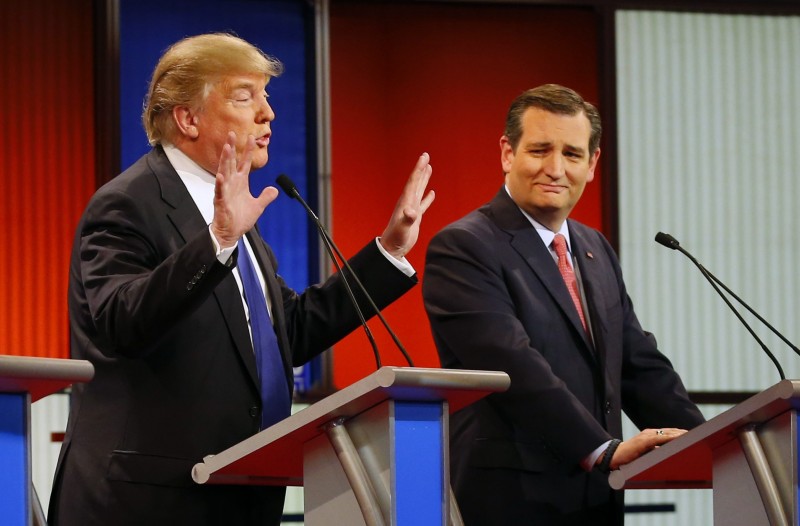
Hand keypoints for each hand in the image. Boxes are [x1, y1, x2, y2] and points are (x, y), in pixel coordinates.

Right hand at [210, 132, 278, 247]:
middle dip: (232, 148)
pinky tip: (221, 175)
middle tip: (232, 133)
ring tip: (226, 147)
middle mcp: (232, 183)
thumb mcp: (258, 206)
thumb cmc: (240, 219)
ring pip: (224, 171)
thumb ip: (266, 197)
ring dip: (225, 160)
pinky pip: (220, 191)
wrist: (231, 232)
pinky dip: (220, 183)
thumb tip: (275, 190)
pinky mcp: (221, 201)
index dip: (247, 150)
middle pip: (232, 162)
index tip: (250, 137)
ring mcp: (225, 191)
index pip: (244, 162)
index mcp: (241, 183)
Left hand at [379, 152, 434, 258]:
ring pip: (419, 190)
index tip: (424, 157)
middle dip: (421, 169)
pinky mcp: (415, 218)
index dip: (419, 169)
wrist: (392, 249)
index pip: (413, 181)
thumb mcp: (403, 229)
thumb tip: (412, 212)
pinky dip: (427, 198)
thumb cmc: (396, 239)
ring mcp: (411, 210)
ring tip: (429, 168)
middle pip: (416, 182)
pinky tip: (432, 193)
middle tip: (426, 156)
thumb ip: (408, 219)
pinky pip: (423, 204)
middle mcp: (408, 203)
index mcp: (405, 202)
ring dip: (424, 179)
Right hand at [607, 428, 687, 469]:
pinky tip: (678, 438)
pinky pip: (660, 438)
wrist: (614, 456)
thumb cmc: (628, 456)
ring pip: (667, 433)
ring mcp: (647, 436)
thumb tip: (663, 452)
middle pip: (669, 431)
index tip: (689, 434)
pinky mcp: (645, 440)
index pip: (667, 432)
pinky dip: (670, 437)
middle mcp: (649, 433)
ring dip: (679, 434)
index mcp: (649, 435)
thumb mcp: (644, 453)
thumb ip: (653, 450)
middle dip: (682, 432)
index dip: (678, 433)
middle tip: (695, 433)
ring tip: (690, 435)